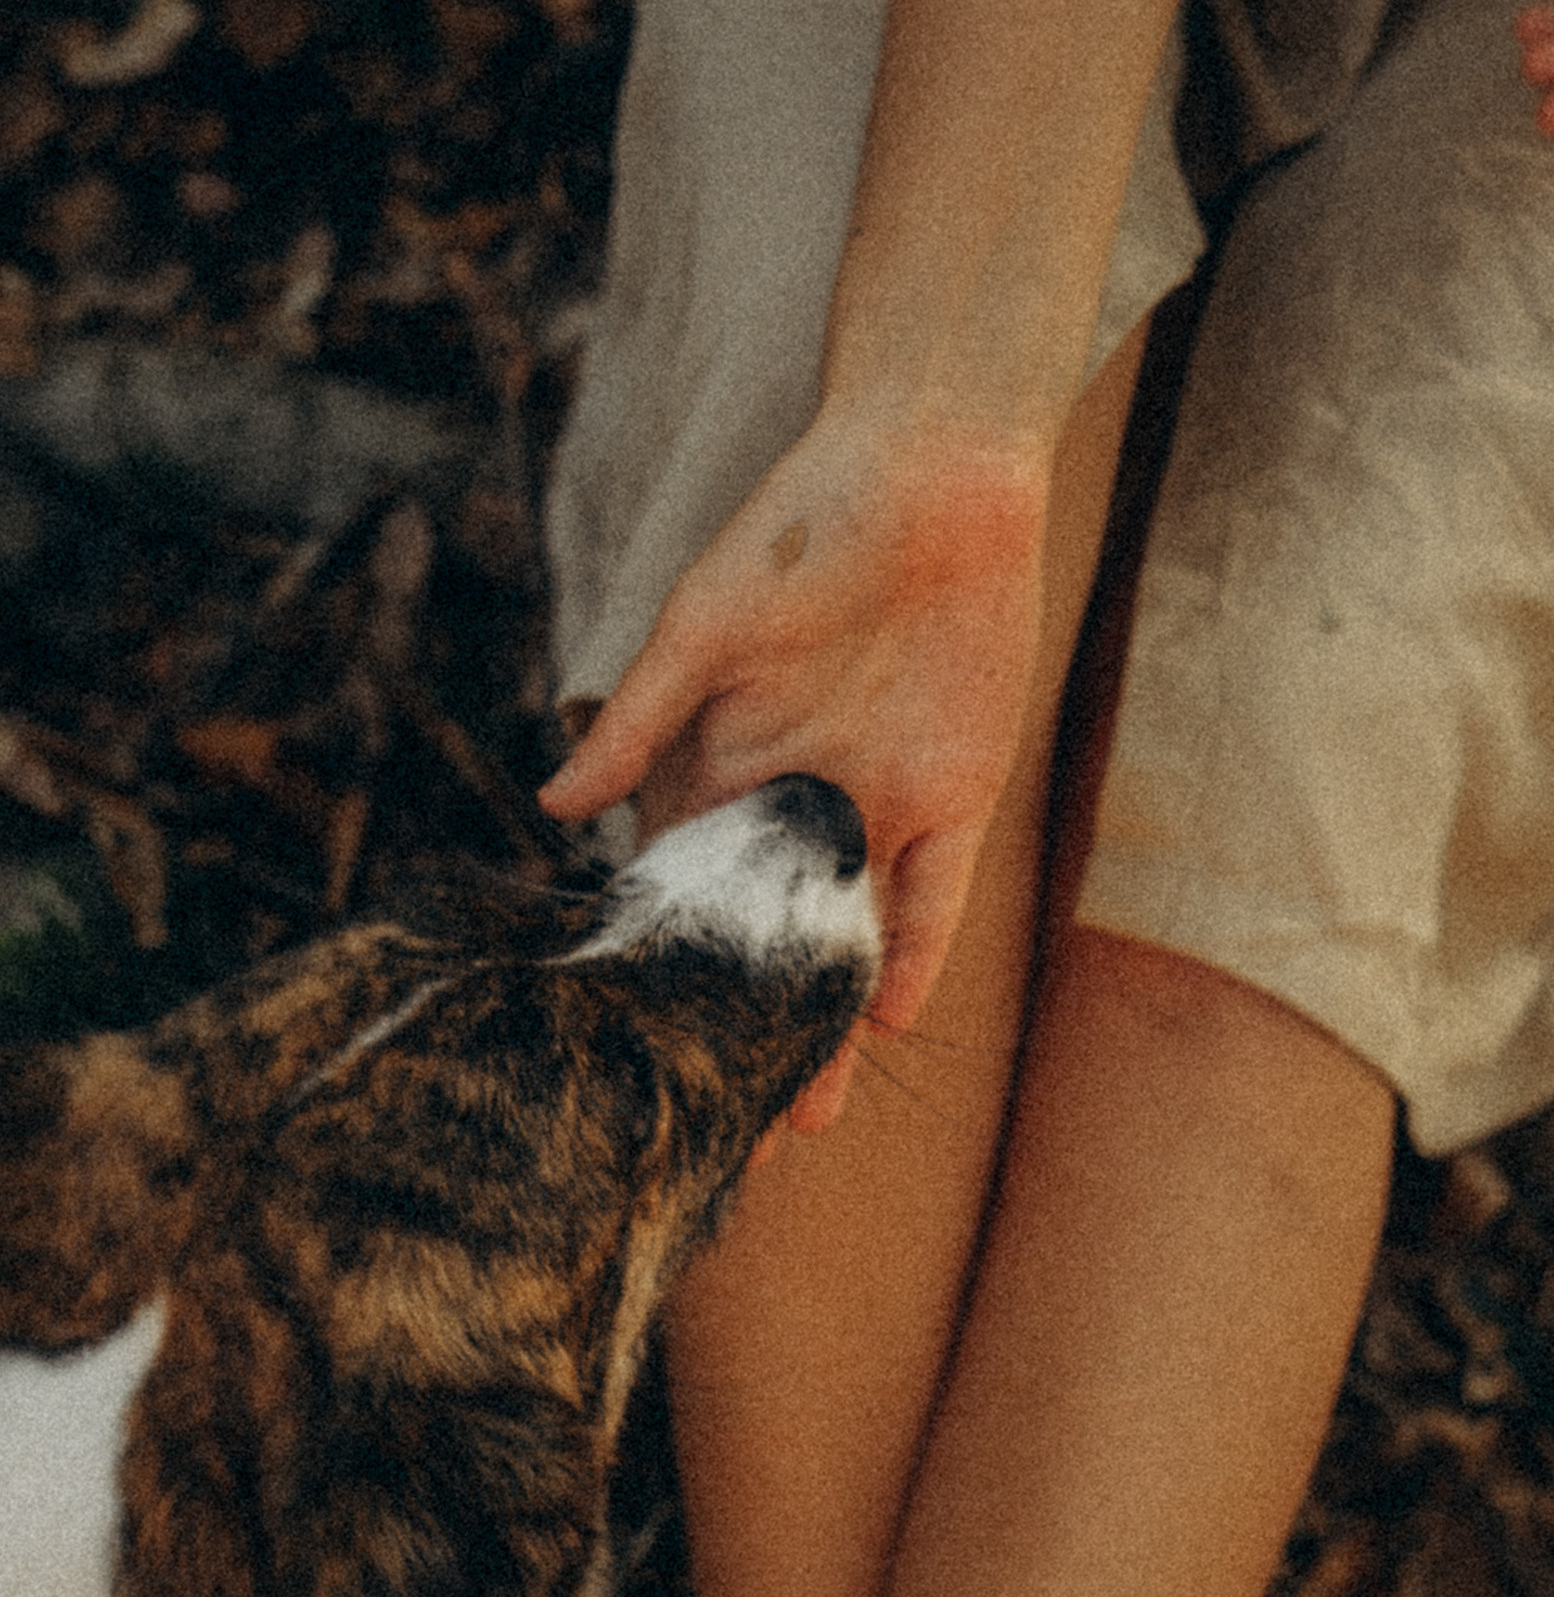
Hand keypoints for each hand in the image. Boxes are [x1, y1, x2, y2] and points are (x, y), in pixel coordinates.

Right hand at [541, 408, 1050, 1114]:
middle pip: (770, 940)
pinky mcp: (957, 793)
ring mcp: (878, 803)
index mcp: (721, 767)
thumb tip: (553, 804)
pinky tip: (892, 1019)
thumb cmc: (797, 529)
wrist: (930, 472)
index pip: (688, 892)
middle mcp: (795, 801)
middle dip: (754, 1027)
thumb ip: (643, 721)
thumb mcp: (704, 625)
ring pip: (852, 939)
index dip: (673, 973)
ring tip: (812, 1112)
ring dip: (832, 1023)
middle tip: (740, 1124)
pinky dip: (918, 954)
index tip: (648, 1053)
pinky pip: (938, 896)